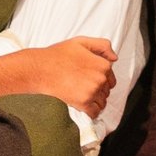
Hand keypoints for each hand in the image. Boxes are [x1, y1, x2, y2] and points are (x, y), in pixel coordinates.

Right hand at [0, 37, 116, 116]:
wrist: (40, 69)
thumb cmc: (58, 55)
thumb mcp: (81, 42)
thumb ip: (102, 46)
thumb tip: (115, 58)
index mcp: (102, 64)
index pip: (110, 77)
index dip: (101, 77)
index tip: (89, 77)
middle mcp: (100, 79)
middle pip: (107, 90)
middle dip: (98, 89)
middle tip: (82, 85)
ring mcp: (92, 92)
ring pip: (102, 102)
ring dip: (95, 101)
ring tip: (81, 94)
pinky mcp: (83, 103)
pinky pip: (95, 112)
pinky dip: (91, 111)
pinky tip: (82, 105)